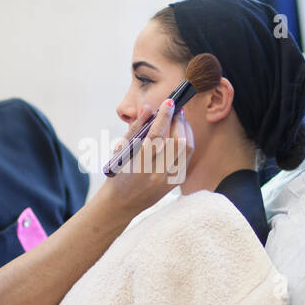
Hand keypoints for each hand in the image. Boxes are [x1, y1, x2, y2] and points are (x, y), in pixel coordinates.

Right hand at [102, 99, 193, 214]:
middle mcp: (156, 173)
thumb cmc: (118, 173)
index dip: (165, 116)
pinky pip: (186, 157)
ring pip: (186, 148)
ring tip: (179, 119)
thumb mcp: (121, 150)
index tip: (169, 101)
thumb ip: (135, 128)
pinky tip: (180, 134)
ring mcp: (168, 179)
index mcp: (139, 165)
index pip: (157, 135)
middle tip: (176, 109)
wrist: (121, 203)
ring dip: (185, 129)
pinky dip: (186, 142)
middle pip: (177, 141)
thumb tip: (148, 108)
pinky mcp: (175, 182)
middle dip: (179, 120)